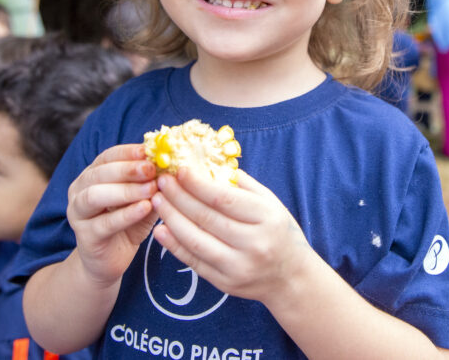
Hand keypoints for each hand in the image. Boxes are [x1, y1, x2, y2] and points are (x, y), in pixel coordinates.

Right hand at [65, 144, 158, 286]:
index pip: (107, 156)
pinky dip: (126, 214)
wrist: (110, 261)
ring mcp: (78, 214)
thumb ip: (151, 183)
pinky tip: (145, 208)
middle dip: (128, 169)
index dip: (128, 152)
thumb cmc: (128, 224)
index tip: (149, 150)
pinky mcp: (85, 237)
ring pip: (95, 196)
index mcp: (92, 176)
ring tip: (151, 189)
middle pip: (100, 173)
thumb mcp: (142, 199)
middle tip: (151, 169)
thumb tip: (170, 164)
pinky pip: (104, 223)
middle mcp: (79, 191)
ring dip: (125, 190)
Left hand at [150, 168, 311, 306]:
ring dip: (171, 218)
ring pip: (195, 240)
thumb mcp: (270, 202)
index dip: (196, 184)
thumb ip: (242, 184)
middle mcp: (253, 243)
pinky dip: (173, 246)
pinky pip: (194, 262)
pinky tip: (161, 230)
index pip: (223, 198)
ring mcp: (238, 266)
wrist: (291, 277)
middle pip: (206, 217)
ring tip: (158, 201)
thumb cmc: (278, 232)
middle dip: (178, 197)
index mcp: (266, 218)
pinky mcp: (225, 284)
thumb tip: (208, 164)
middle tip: (161, 182)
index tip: (178, 170)